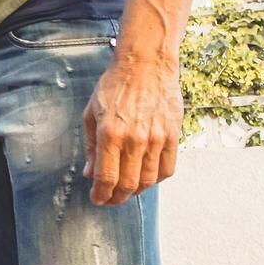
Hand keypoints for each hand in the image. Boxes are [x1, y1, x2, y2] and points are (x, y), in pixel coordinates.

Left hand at [83, 58, 183, 205]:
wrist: (145, 65)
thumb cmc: (114, 86)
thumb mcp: (91, 113)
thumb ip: (91, 147)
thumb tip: (90, 173)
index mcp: (110, 134)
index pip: (106, 177)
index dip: (101, 194)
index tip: (97, 199)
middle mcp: (135, 140)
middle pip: (128, 184)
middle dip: (116, 197)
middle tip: (110, 199)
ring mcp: (157, 139)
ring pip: (149, 181)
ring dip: (136, 191)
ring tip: (126, 190)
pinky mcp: (173, 136)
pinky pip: (168, 169)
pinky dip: (156, 180)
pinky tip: (146, 177)